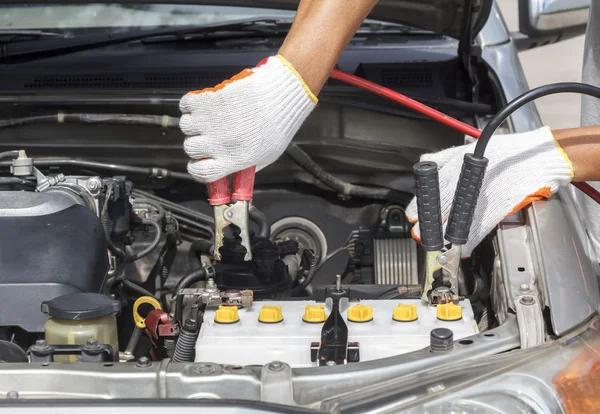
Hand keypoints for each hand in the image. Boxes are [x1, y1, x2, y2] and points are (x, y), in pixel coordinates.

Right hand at [179, 55, 316, 182]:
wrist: (281, 93)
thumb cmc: (280, 122)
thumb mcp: (268, 155)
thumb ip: (248, 166)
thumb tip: (238, 173)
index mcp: (233, 159)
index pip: (201, 173)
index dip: (197, 168)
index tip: (199, 163)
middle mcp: (219, 142)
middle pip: (190, 148)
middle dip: (197, 143)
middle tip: (208, 136)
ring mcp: (211, 121)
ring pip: (185, 126)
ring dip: (193, 123)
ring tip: (207, 118)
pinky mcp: (209, 100)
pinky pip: (186, 104)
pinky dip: (190, 104)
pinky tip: (203, 104)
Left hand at [406, 126, 573, 255]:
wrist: (538, 157)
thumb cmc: (506, 152)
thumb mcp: (468, 149)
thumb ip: (444, 157)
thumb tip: (425, 162)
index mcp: (459, 166)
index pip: (434, 189)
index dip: (422, 205)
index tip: (414, 216)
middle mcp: (468, 181)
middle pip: (443, 207)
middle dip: (430, 224)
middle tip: (420, 234)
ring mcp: (483, 195)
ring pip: (459, 219)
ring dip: (446, 235)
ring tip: (437, 245)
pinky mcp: (498, 207)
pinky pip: (480, 227)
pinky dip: (469, 239)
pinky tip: (461, 248)